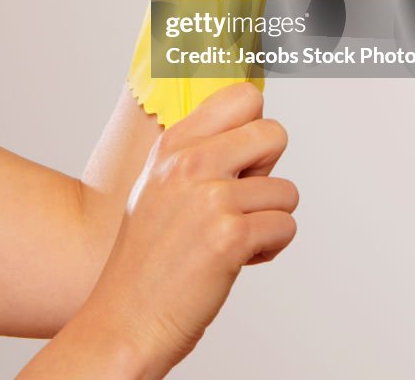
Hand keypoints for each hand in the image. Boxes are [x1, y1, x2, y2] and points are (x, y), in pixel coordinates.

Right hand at [85, 83, 297, 375]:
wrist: (127, 319)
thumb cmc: (147, 256)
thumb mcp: (159, 181)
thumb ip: (198, 148)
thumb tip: (252, 125)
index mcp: (174, 142)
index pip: (245, 95)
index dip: (254, 128)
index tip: (243, 157)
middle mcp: (190, 162)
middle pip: (275, 133)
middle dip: (268, 172)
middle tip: (239, 201)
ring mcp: (210, 198)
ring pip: (286, 191)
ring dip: (268, 219)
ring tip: (230, 238)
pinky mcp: (230, 237)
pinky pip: (285, 226)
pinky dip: (269, 248)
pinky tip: (236, 260)